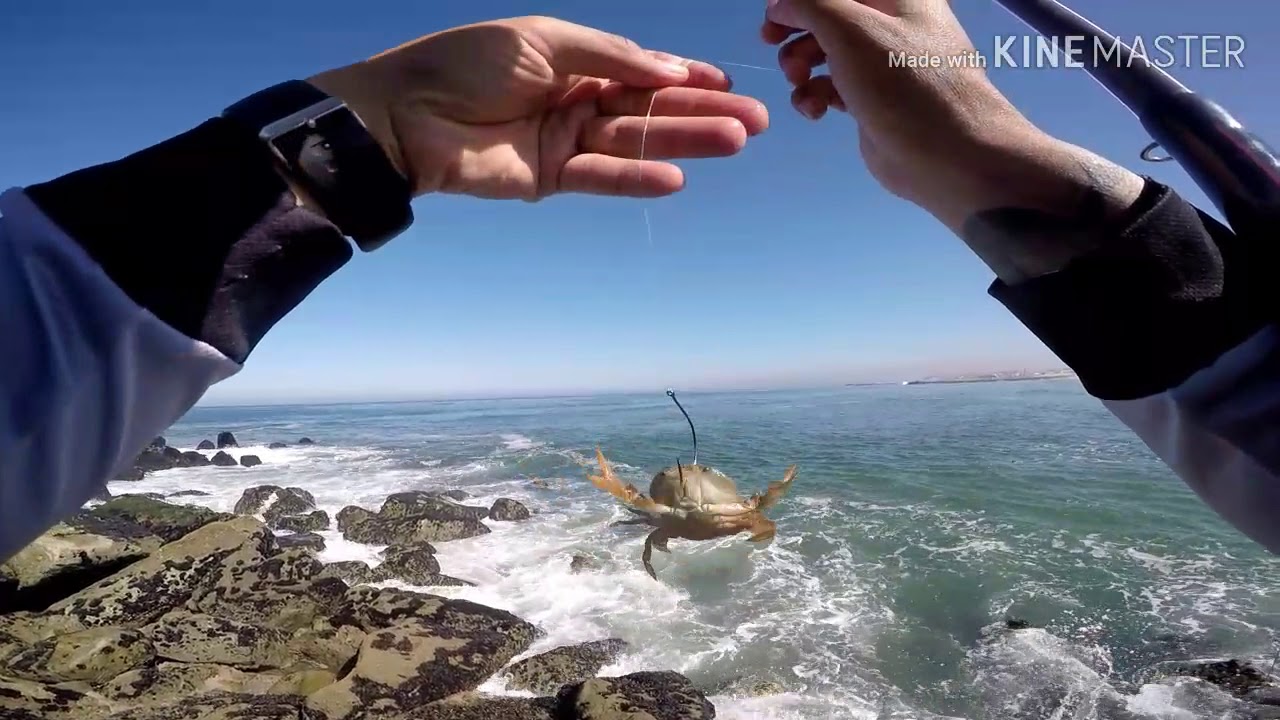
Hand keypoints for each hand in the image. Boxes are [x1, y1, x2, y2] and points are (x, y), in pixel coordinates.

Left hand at [309, 16, 767, 200]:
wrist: (405, 114)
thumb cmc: (466, 63)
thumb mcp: (547, 40)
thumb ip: (612, 56)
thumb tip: (671, 70)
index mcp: (574, 57)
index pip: (642, 68)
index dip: (685, 75)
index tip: (727, 82)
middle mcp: (575, 97)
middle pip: (650, 106)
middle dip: (701, 111)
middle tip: (755, 122)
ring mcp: (564, 139)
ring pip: (636, 140)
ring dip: (684, 141)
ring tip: (735, 141)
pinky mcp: (550, 177)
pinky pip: (603, 176)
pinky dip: (637, 177)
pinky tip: (676, 177)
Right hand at [761, 0, 1143, 280]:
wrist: (950, 155)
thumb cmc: (905, 84)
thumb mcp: (850, 29)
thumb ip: (809, 4)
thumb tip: (781, 5)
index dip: (800, 1)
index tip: (773, 17)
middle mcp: (892, 23)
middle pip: (828, 14)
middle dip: (797, 30)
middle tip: (773, 44)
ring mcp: (883, 63)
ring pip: (826, 52)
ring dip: (801, 66)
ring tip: (800, 86)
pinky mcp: (874, 100)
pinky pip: (833, 86)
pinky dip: (815, 95)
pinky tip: (814, 112)